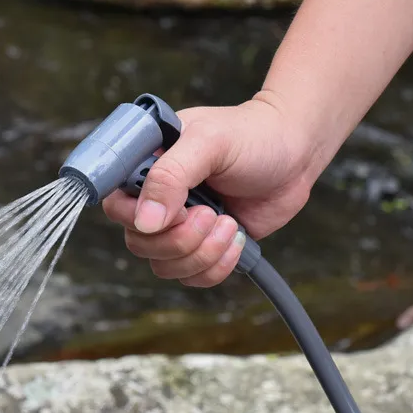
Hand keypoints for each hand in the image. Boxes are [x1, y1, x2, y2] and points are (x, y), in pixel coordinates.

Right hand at [102, 92, 320, 286]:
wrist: (295, 152)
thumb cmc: (252, 136)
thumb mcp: (210, 143)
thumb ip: (171, 176)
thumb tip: (145, 222)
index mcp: (147, 168)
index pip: (116, 205)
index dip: (137, 217)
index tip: (176, 209)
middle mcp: (157, 201)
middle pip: (139, 243)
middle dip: (179, 239)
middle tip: (211, 213)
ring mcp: (179, 227)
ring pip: (165, 266)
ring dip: (201, 253)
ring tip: (229, 223)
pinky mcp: (203, 248)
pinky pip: (192, 277)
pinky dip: (216, 266)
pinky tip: (236, 239)